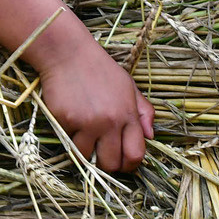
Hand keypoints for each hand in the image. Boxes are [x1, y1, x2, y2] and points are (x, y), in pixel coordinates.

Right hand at [0, 0, 155, 171]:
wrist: (68, 53)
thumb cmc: (100, 69)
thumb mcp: (128, 86)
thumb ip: (143, 111)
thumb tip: (151, 136)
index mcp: (129, 113)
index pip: (136, 154)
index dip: (130, 165)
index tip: (122, 161)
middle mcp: (111, 121)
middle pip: (112, 164)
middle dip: (108, 164)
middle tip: (102, 154)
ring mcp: (88, 122)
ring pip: (88, 157)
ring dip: (86, 151)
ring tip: (84, 136)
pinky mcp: (67, 121)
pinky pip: (69, 142)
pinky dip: (70, 137)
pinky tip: (71, 121)